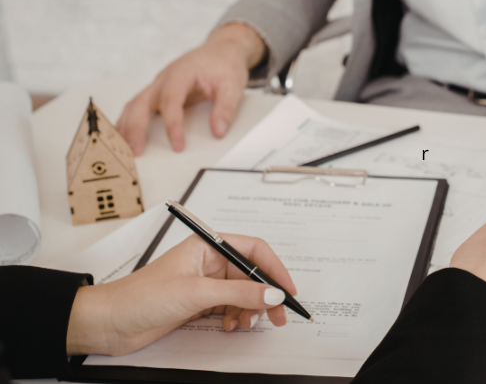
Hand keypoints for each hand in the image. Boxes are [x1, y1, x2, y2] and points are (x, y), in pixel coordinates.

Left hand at [66, 234, 295, 355]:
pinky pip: (231, 308)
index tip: (288, 291)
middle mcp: (209, 261)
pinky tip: (229, 327)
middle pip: (252, 275)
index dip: (275, 269)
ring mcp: (205, 283)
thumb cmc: (142, 297)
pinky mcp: (199, 302)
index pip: (254, 250)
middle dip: (265, 297)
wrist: (109, 323)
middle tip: (277, 317)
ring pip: (243, 294)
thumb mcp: (197, 293)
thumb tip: (273, 295)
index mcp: (208, 246)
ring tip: (244, 325)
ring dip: (249, 311)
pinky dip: (235, 318)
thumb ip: (239, 294)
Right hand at [117, 23, 266, 154]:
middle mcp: (164, 78)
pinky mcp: (158, 92)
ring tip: (124, 148)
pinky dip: (130, 121)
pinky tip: (126, 136)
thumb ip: (225, 109)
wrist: (221, 50)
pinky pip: (138, 106)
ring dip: (127, 125)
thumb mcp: (232, 86)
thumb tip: (218, 132)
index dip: (173, 125)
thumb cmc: (224, 65)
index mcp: (181, 73)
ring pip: (135, 104)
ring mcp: (158, 85)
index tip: (178, 146)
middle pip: (142, 102)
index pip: (171, 101)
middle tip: (136, 151)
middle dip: (136, 127)